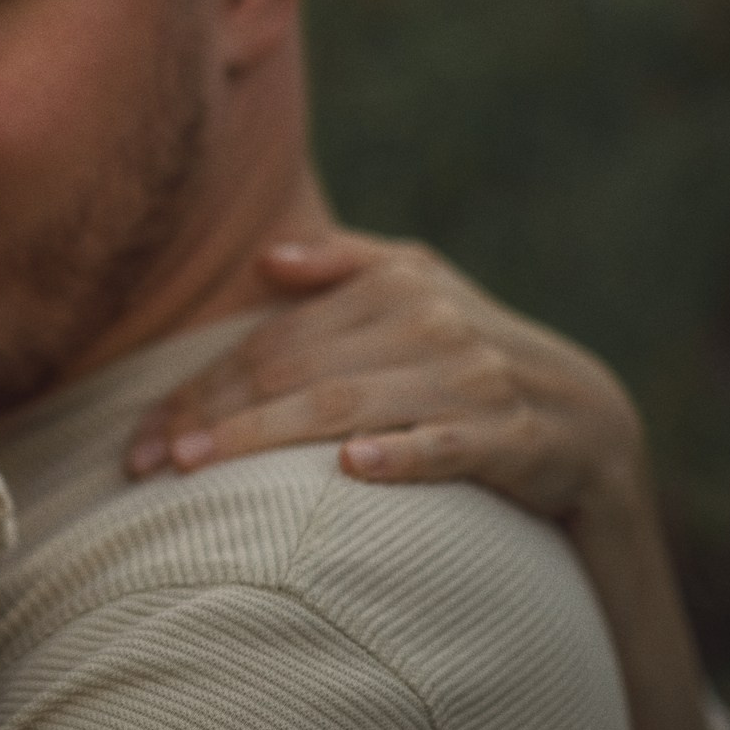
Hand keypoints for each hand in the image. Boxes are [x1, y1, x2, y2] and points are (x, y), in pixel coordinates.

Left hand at [126, 233, 646, 522]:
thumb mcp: (418, 284)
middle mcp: (425, 325)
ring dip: (268, 436)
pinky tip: (353, 470)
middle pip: (292, 373)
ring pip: (347, 407)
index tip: (142, 436)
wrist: (587, 414)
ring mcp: (469, 381)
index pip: (269, 343)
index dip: (199, 388)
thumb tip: (269, 258)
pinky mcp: (512, 438)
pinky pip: (448, 445)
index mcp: (391, 287)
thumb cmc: (470, 347)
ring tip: (204, 465)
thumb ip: (345, 263)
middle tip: (150, 462)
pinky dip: (403, 454)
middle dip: (212, 417)